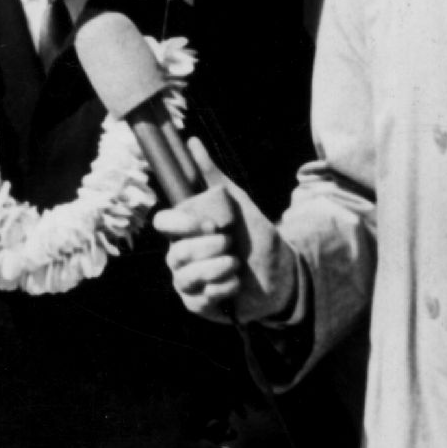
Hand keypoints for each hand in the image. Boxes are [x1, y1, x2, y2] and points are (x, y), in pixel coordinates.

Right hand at [154, 144, 292, 325]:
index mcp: (186, 230)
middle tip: (231, 243)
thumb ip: (213, 176)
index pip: (163, 223)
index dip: (182, 224)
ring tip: (236, 264)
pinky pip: (200, 298)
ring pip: (185, 277)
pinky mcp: (198, 305)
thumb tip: (193, 142)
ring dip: (218, 268)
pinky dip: (224, 288)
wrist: (282, 272)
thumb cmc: (257, 236)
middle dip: (209, 248)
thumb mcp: (238, 203)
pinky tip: (236, 283)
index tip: (212, 223)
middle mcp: (181, 256)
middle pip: (175, 253)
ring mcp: (187, 283)